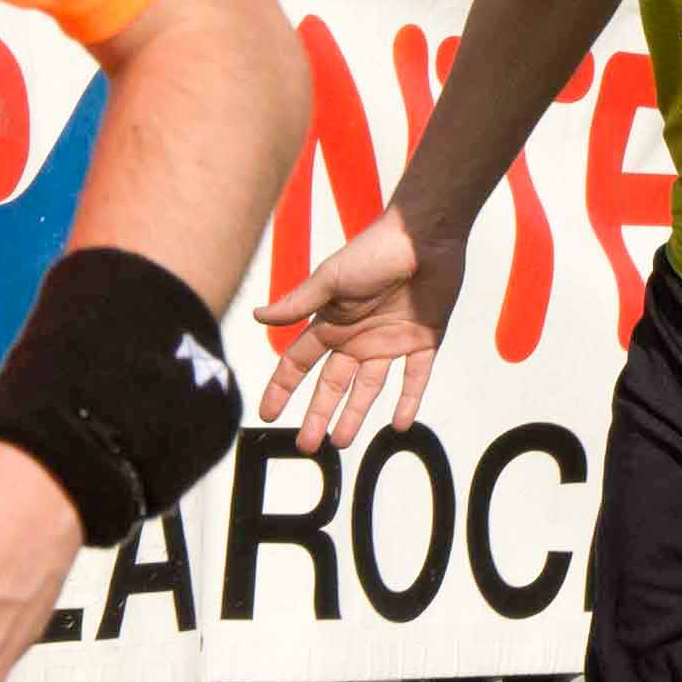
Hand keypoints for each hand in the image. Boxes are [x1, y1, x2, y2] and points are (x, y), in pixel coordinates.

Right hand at [255, 208, 462, 448]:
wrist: (424, 236)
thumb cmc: (374, 250)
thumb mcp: (330, 279)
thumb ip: (298, 303)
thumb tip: (257, 317)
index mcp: (331, 322)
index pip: (298, 362)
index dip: (282, 387)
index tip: (267, 414)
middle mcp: (357, 337)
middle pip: (332, 384)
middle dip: (318, 414)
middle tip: (307, 445)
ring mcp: (390, 340)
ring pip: (369, 388)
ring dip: (356, 414)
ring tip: (343, 441)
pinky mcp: (423, 339)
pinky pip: (415, 377)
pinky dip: (409, 400)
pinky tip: (399, 424)